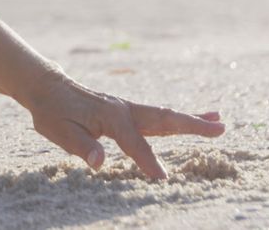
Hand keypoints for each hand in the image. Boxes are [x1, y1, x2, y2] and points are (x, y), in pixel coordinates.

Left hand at [23, 69, 225, 179]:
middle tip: (221, 129)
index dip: (148, 163)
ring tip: (219, 122)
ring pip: (164, 115)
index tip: (163, 180)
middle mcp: (124, 109)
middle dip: (192, 125)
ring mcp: (127, 108)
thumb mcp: (59, 132)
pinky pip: (156, 116)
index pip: (134, 144)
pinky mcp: (126, 111)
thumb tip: (99, 163)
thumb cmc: (52, 113)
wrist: (47, 88)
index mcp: (111, 117)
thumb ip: (81, 147)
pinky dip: (176, 118)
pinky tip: (191, 119)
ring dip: (191, 119)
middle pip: (164, 119)